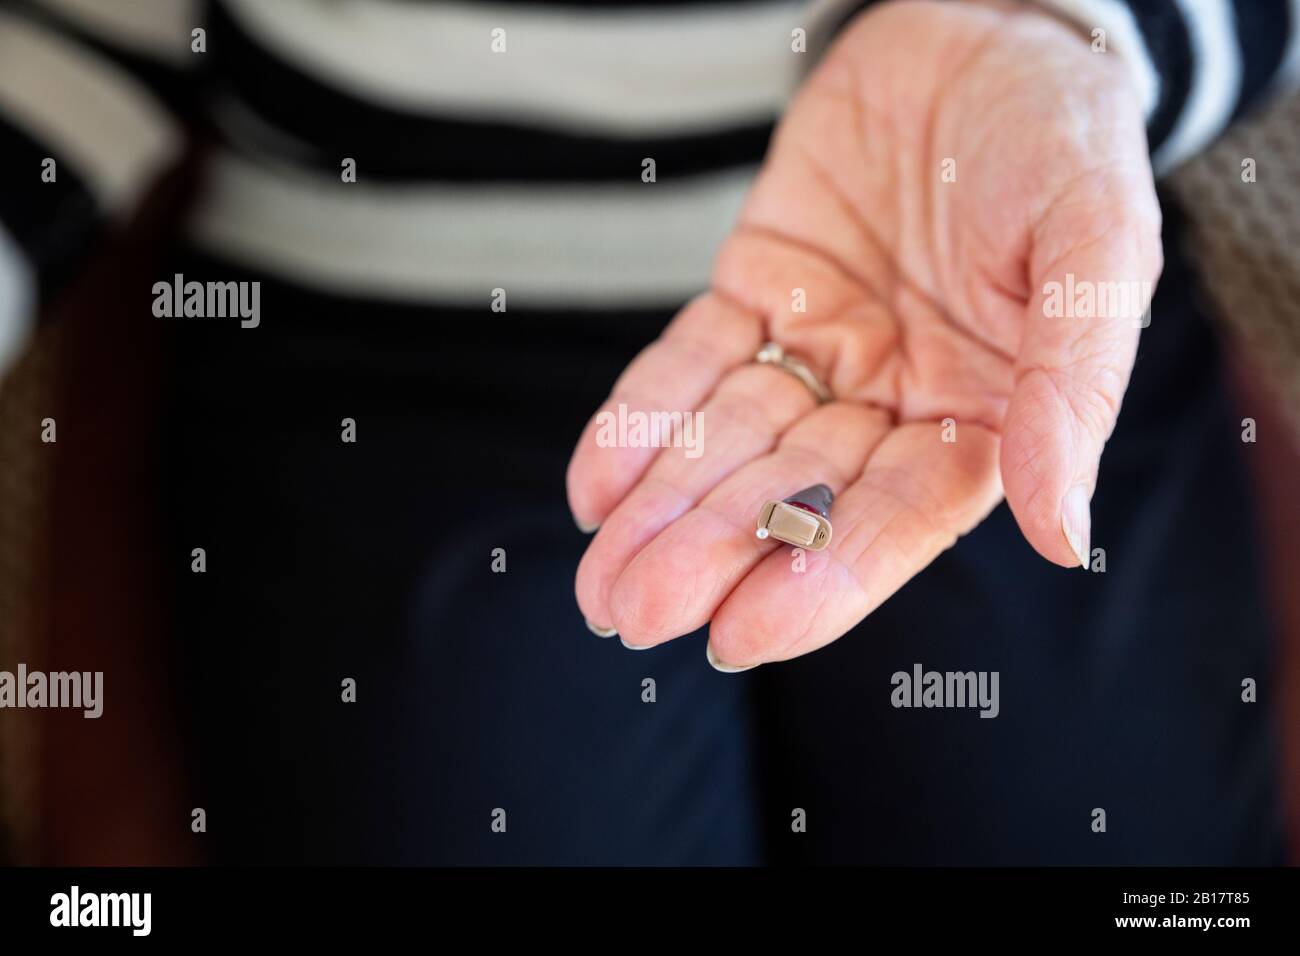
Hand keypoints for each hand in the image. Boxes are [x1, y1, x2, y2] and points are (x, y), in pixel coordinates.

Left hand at [566, 0, 1162, 667]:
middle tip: (633, 611)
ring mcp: (818, 350)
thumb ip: (1072, 387)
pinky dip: (641, 422)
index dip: (821, 577)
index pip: (893, 517)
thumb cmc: (1059, 136)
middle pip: (793, 495)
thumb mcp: (1095, 246)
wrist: (980, 26)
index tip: (740, 634)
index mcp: (982, 415)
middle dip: (711, 553)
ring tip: (599, 578)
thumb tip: (1060, 531)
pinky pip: (690, 366)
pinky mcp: (756, 293)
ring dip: (662, 510)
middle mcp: (892, 399)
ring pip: (731, 445)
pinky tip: (594, 487)